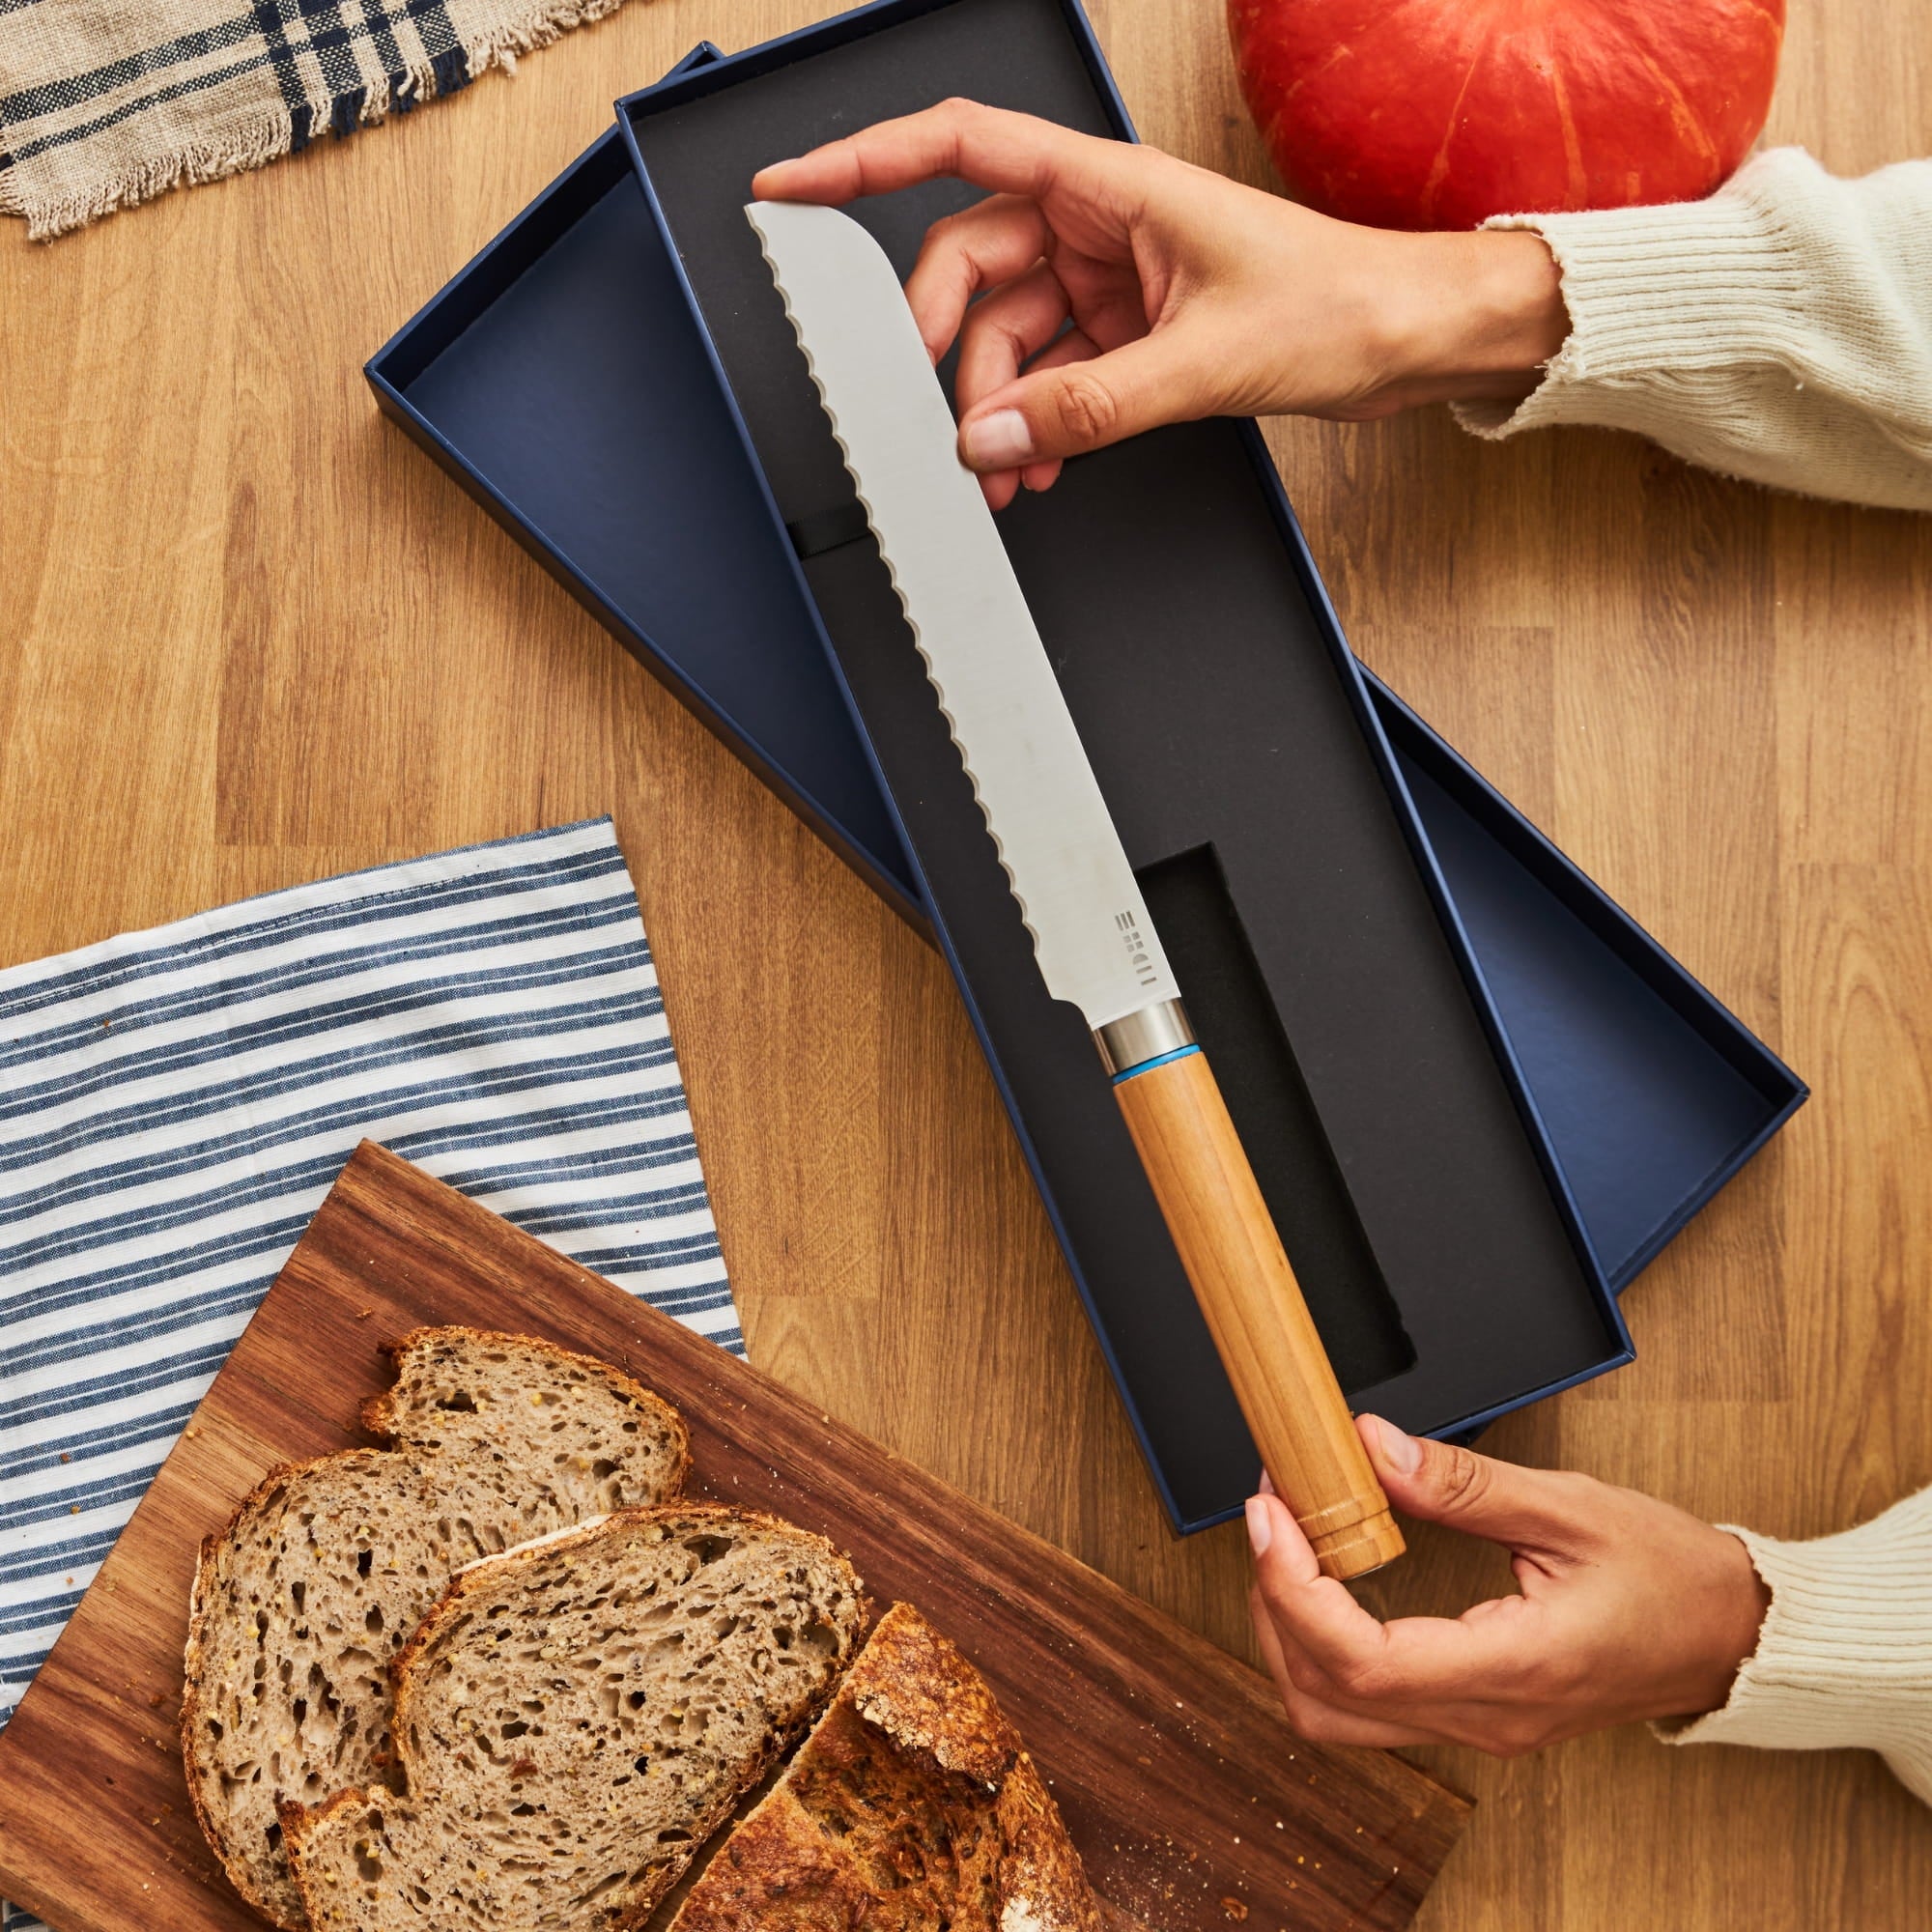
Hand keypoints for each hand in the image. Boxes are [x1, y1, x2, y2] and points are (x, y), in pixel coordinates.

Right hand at [752, 100, 1566, 507]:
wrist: (1412, 340)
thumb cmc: (1344, 302)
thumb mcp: (1209, 358)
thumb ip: (1092, 404)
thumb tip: (995, 439)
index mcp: (1109, 186)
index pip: (956, 148)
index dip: (860, 160)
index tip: (788, 187)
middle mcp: (1098, 223)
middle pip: (968, 271)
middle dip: (946, 355)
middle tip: (949, 430)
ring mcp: (1110, 279)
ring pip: (1005, 337)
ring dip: (996, 411)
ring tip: (1008, 478)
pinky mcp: (1130, 331)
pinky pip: (1049, 375)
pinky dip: (1036, 424)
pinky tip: (1042, 469)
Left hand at [1246, 1416, 1769, 1754]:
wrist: (1733, 1637)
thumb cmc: (1672, 1577)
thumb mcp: (1571, 1507)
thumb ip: (1460, 1484)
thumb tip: (1368, 1447)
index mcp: (1514, 1669)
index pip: (1362, 1664)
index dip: (1292, 1591)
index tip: (1270, 1517)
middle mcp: (1488, 1718)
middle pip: (1327, 1702)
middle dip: (1273, 1607)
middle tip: (1268, 1515)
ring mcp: (1481, 1727)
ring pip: (1338, 1717)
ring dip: (1290, 1637)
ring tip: (1286, 1545)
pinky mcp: (1477, 1717)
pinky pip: (1372, 1707)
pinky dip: (1325, 1650)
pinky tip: (1325, 1582)